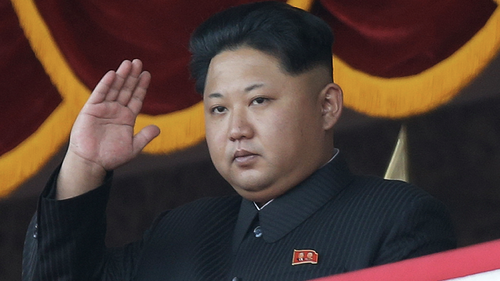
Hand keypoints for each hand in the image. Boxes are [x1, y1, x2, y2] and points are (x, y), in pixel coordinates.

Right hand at [57, 59, 159, 198]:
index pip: (136, 98)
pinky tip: (113, 74)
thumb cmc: (111, 157)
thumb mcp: (133, 147)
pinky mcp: (91, 110)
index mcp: (126, 118)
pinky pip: (99, 94)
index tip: (147, 74)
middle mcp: (116, 111)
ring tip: (128, 63)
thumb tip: (158, 128)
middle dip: (132, 76)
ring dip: (121, 76)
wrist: (92, 163)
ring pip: (114, 89)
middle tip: (138, 62)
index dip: (141, 86)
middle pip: (126, 90)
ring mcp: (103, 109)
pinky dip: (106, 84)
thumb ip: (145, 136)